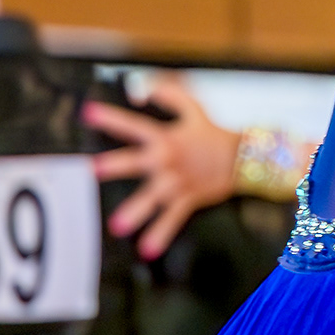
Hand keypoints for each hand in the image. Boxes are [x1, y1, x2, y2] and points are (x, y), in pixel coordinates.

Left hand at [87, 71, 237, 258]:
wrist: (245, 157)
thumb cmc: (213, 133)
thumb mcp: (194, 109)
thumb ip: (171, 93)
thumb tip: (144, 86)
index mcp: (166, 137)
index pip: (134, 125)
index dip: (112, 118)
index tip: (89, 113)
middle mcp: (168, 160)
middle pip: (138, 162)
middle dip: (117, 165)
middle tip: (95, 168)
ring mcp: (178, 181)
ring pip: (154, 197)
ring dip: (136, 211)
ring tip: (117, 226)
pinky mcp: (189, 198)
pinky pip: (173, 218)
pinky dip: (161, 233)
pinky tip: (147, 249)